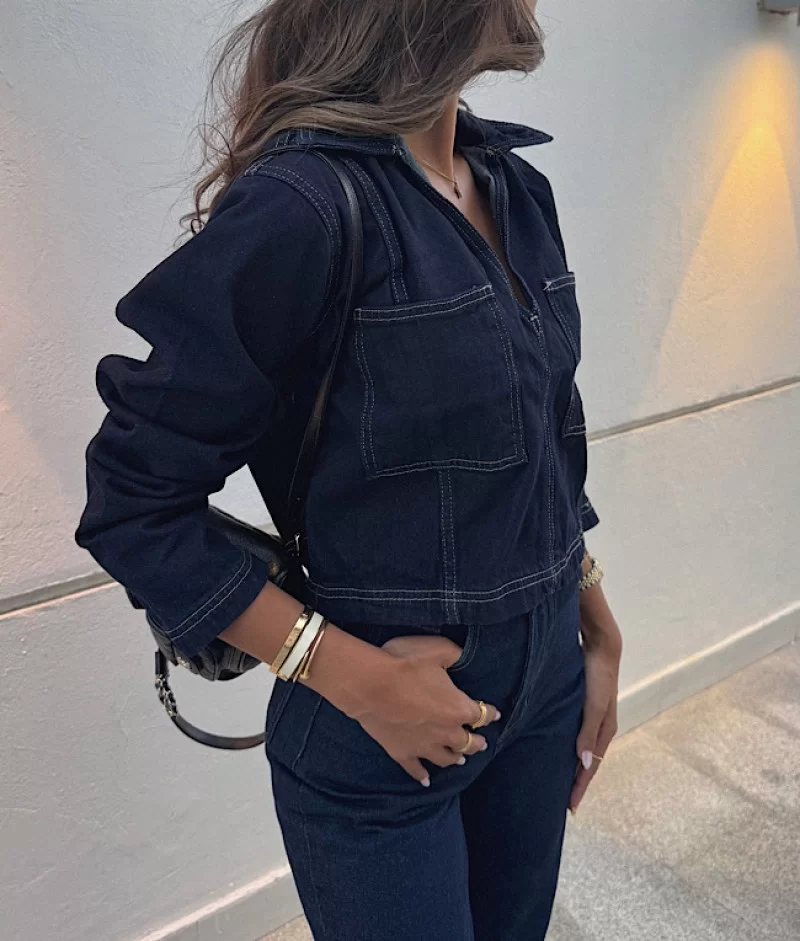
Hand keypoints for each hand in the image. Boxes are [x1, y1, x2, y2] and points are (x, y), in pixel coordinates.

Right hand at [353, 634, 500, 786]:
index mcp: (458, 708)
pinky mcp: (401, 752)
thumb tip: (465, 655)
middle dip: (476, 742)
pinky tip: (425, 781)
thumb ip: (456, 654)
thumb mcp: (438, 649)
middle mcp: (446, 732)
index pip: (482, 714)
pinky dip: (421, 775)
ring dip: (455, 758)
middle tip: (481, 743)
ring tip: (460, 759)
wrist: (370, 685)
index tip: (495, 715)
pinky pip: (415, 769)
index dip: (490, 714)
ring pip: (446, 758)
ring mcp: (423, 746)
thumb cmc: (405, 664)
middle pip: (467, 742)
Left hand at [570, 592, 621, 812]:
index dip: (581, 786)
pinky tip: (557, 748)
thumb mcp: (593, 705)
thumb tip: (584, 763)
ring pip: (580, 748)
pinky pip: (575, 733)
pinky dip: (569, 746)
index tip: (570, 808)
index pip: (592, 766)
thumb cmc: (598, 675)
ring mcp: (590, 715)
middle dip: (577, 781)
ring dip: (572, 765)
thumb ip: (588, 732)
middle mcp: (598, 725)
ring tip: (558, 780)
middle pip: (587, 761)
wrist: (601, 644)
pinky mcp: (582, 704)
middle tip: (562, 802)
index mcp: (604, 729)